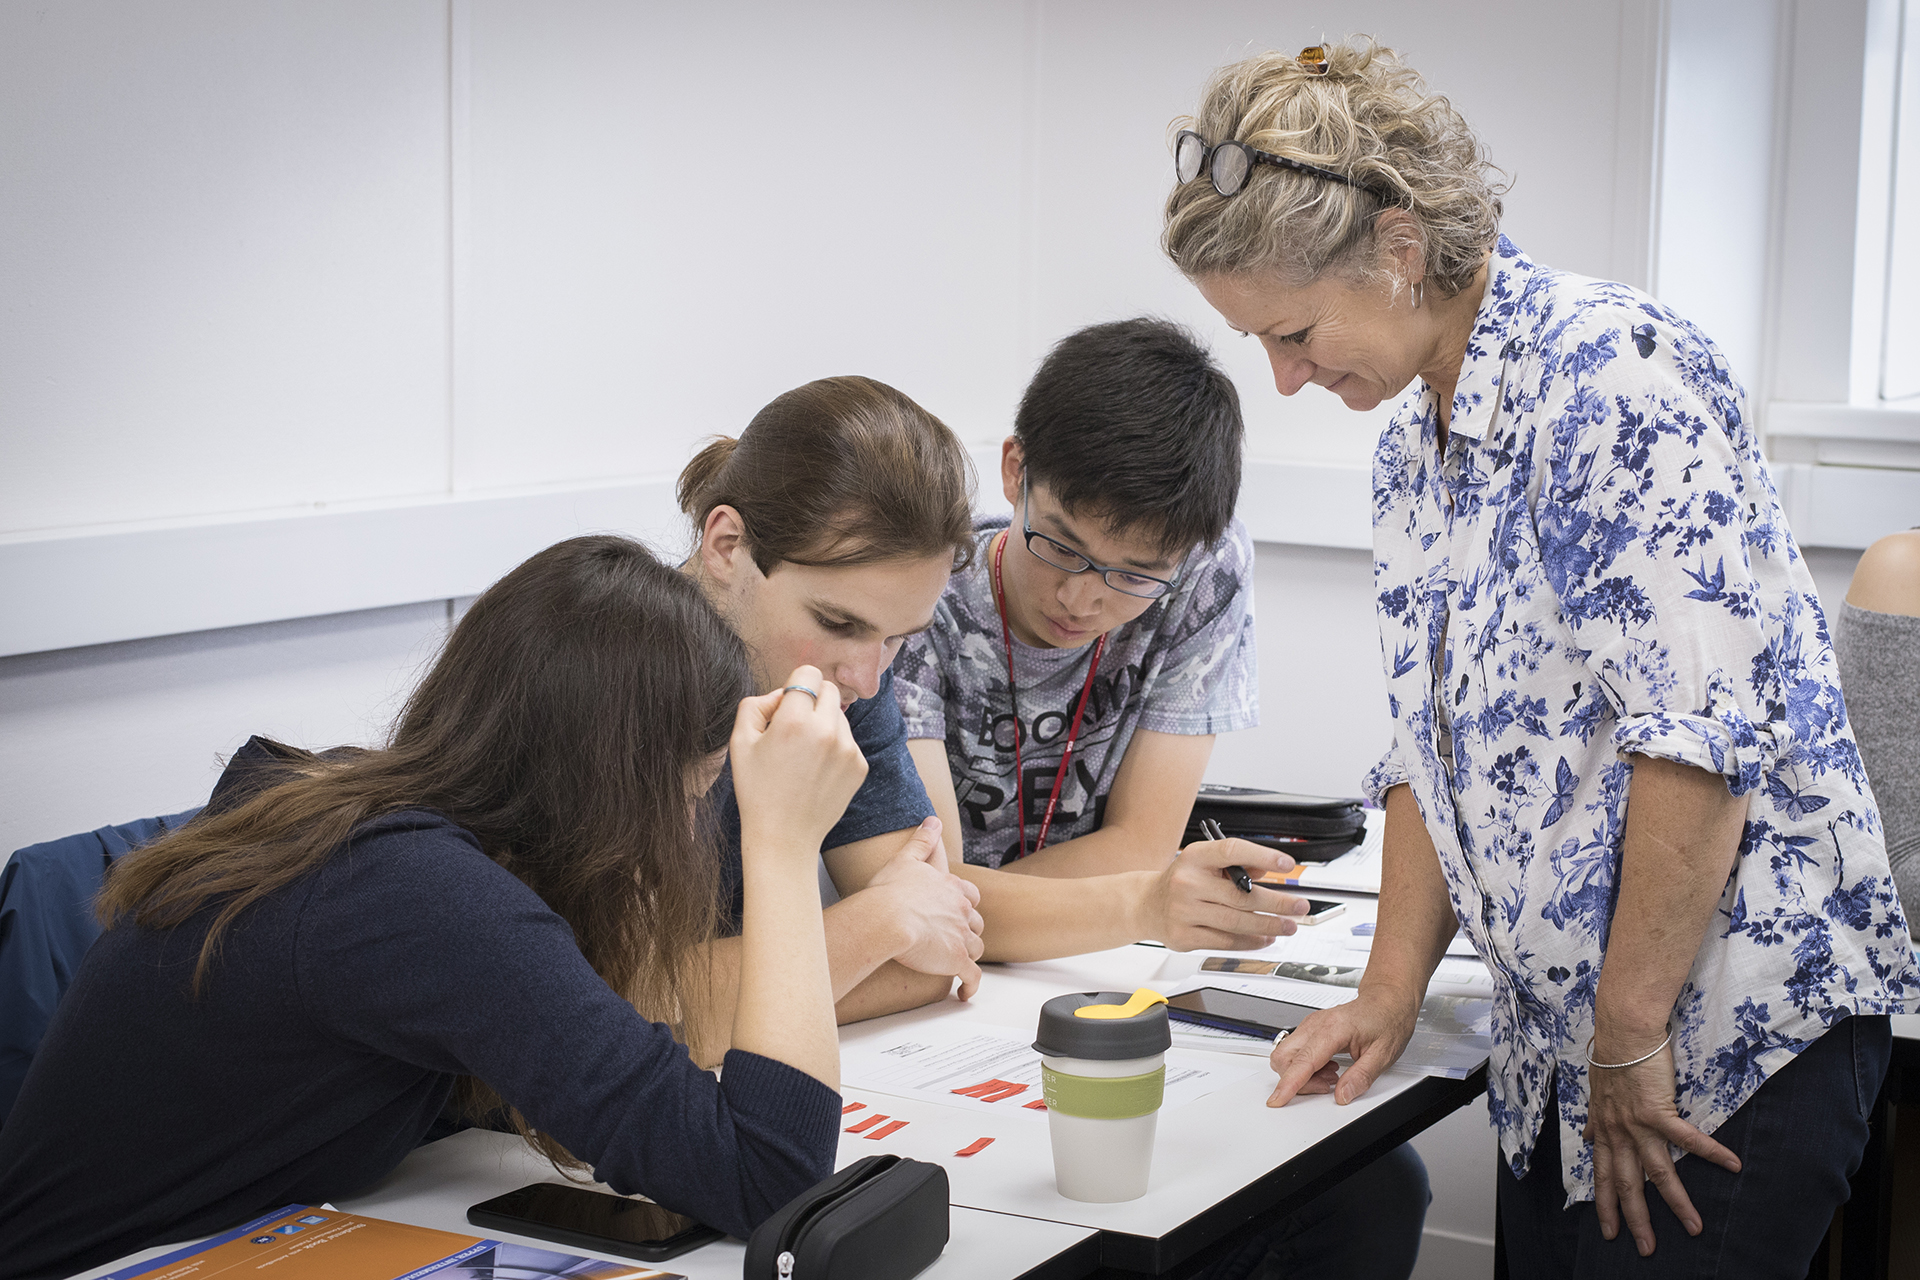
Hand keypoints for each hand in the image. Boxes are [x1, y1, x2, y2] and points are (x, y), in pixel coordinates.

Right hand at [729, 666, 867, 862]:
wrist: (784, 837)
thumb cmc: (757, 790)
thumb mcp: (739, 742)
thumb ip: (756, 704)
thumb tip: (782, 694)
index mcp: (794, 720)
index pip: (808, 673)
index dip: (794, 686)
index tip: (786, 706)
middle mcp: (826, 731)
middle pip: (829, 689)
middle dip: (812, 700)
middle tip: (794, 727)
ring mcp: (847, 749)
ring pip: (839, 715)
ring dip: (824, 724)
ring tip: (804, 755)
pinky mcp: (859, 765)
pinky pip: (848, 740)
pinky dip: (834, 747)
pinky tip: (816, 770)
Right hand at [865, 817, 985, 999]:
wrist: (886, 918)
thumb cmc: (888, 892)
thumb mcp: (905, 858)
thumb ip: (922, 840)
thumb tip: (932, 820)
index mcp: (951, 888)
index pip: (970, 895)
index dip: (965, 903)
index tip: (959, 909)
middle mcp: (961, 911)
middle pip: (976, 922)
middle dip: (969, 929)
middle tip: (956, 937)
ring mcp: (961, 936)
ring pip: (976, 948)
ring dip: (969, 955)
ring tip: (957, 963)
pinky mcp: (956, 960)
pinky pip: (972, 977)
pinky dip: (971, 987)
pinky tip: (965, 994)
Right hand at [1140, 836, 1309, 950]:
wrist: (1146, 904)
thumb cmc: (1182, 881)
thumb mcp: (1204, 863)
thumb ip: (1235, 865)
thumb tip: (1268, 871)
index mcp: (1194, 858)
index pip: (1232, 852)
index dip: (1262, 857)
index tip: (1286, 865)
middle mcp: (1187, 883)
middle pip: (1241, 895)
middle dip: (1277, 903)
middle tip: (1299, 906)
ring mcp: (1184, 912)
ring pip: (1236, 922)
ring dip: (1268, 926)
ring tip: (1288, 926)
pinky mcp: (1184, 937)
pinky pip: (1225, 941)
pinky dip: (1250, 942)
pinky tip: (1264, 938)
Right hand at [1267, 986, 1419, 1106]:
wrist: (1387, 1000)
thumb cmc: (1387, 1020)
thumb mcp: (1383, 1055)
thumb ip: (1361, 1078)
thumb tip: (1343, 1096)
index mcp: (1333, 1029)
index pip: (1302, 1062)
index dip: (1288, 1084)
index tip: (1278, 1099)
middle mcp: (1316, 1024)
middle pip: (1284, 1057)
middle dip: (1295, 1081)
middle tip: (1324, 1087)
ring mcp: (1310, 1024)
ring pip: (1286, 1055)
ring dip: (1300, 1074)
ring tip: (1330, 1076)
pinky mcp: (1310, 1028)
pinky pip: (1294, 1051)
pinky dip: (1304, 1066)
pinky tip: (1327, 1068)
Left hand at [1582, 1036, 1740, 1255]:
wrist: (1622, 1032)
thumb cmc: (1611, 1058)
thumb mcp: (1596, 1094)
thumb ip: (1595, 1120)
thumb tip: (1588, 1137)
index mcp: (1604, 1130)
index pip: (1604, 1176)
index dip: (1606, 1205)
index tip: (1610, 1230)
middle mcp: (1618, 1132)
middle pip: (1628, 1185)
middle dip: (1636, 1219)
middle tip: (1645, 1248)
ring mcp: (1638, 1124)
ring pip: (1658, 1173)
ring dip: (1677, 1203)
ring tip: (1694, 1227)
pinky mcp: (1659, 1110)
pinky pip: (1688, 1139)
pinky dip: (1712, 1153)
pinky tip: (1732, 1166)